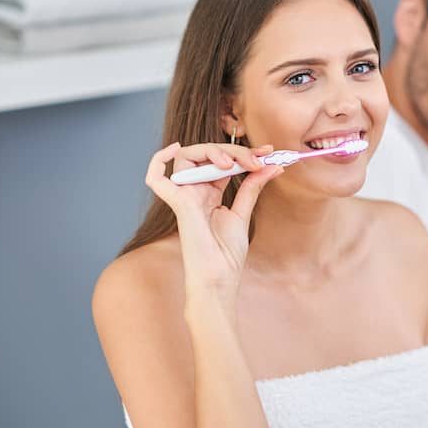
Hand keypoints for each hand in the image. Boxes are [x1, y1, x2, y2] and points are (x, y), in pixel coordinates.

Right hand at [145, 142, 283, 301]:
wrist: (219, 278)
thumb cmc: (226, 254)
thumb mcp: (243, 213)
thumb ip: (252, 187)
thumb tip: (271, 165)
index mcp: (210, 193)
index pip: (222, 161)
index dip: (244, 153)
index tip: (269, 153)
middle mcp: (195, 191)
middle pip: (207, 155)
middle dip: (235, 150)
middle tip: (259, 158)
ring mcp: (185, 196)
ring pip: (187, 157)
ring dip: (212, 151)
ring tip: (233, 163)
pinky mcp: (179, 203)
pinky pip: (156, 178)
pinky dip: (158, 160)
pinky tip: (173, 149)